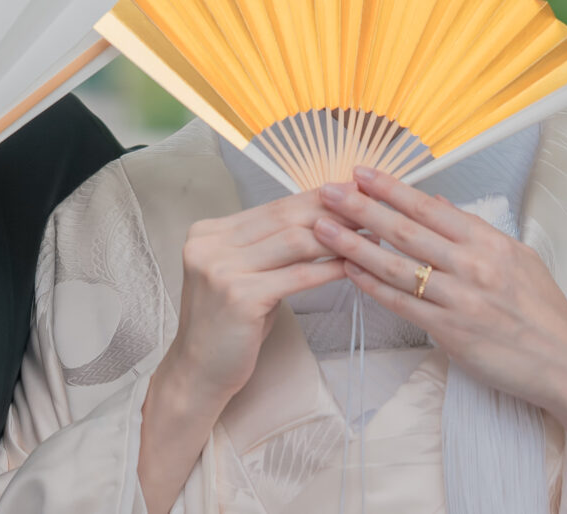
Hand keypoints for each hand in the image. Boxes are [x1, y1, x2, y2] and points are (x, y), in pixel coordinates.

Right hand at [138, 192, 344, 512]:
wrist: (198, 373)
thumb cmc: (229, 326)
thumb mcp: (244, 276)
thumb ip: (268, 247)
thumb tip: (320, 219)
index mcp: (209, 232)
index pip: (273, 207)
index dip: (315, 198)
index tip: (350, 193)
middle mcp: (210, 244)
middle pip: (284, 218)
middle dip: (331, 211)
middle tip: (369, 208)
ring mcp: (220, 269)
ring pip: (293, 241)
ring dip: (336, 237)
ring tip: (368, 236)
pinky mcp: (238, 297)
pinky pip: (296, 276)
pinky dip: (328, 270)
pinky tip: (352, 267)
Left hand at [315, 169, 566, 512]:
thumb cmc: (543, 312)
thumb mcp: (518, 258)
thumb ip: (476, 231)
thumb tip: (438, 203)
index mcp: (490, 243)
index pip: (430, 208)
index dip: (392, 189)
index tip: (362, 172)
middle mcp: (473, 266)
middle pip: (406, 230)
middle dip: (361, 207)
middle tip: (328, 190)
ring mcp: (461, 299)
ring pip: (396, 266)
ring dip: (354, 244)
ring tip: (323, 227)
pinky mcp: (451, 332)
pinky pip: (402, 304)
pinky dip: (373, 286)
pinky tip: (349, 272)